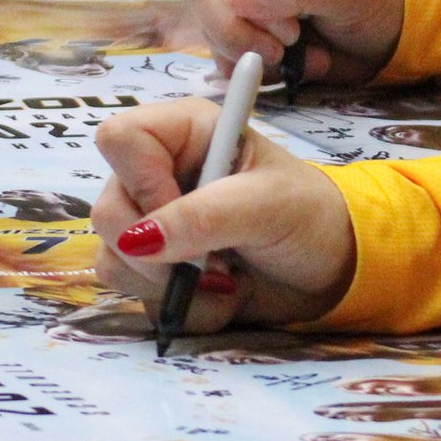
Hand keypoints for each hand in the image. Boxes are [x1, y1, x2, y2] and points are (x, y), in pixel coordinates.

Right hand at [90, 96, 357, 333]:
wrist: (332, 271)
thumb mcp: (267, 206)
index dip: (141, 180)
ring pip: (113, 257)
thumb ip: (203, 217)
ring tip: (225, 278)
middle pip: (108, 209)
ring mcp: (155, 222)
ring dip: (170, 284)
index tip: (181, 210)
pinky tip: (220, 296)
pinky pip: (133, 293)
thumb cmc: (309, 216)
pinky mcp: (158, 267)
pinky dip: (179, 306)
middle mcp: (160, 173)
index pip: (119, 138)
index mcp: (186, 133)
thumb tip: (138, 240)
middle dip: (158, 250)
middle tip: (212, 260)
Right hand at [184, 0, 404, 83]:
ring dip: (243, 49)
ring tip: (293, 58)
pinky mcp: (227, 8)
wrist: (380, 24)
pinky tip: (283, 64)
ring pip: (200, 13)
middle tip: (281, 52)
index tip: (291, 30)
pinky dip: (242, 62)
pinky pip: (211, 40)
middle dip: (235, 28)